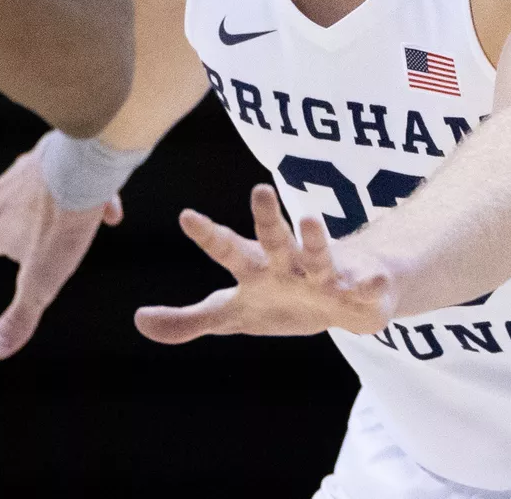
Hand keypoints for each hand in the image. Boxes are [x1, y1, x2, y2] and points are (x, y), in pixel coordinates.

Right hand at [0, 141, 122, 358]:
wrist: (82, 168)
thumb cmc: (60, 226)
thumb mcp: (41, 281)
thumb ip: (21, 316)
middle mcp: (4, 197)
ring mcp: (27, 173)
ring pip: (7, 180)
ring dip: (0, 187)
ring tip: (3, 186)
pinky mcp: (53, 156)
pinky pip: (65, 179)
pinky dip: (79, 195)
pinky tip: (110, 208)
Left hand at [134, 184, 396, 343]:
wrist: (346, 298)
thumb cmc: (281, 298)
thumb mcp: (232, 314)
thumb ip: (187, 320)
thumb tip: (138, 321)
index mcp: (256, 267)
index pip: (226, 247)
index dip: (207, 234)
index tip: (186, 216)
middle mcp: (289, 262)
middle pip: (274, 238)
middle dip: (267, 216)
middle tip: (259, 189)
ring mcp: (326, 273)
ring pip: (320, 253)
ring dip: (315, 239)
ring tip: (311, 220)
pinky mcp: (360, 290)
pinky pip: (365, 288)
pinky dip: (369, 284)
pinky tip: (372, 281)